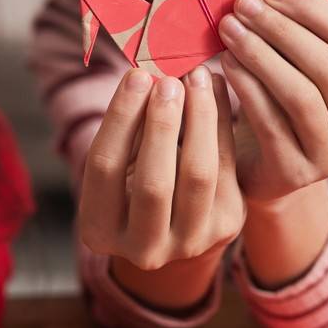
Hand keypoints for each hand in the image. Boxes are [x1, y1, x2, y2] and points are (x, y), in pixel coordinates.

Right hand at [79, 65, 244, 271]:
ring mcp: (189, 243)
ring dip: (199, 119)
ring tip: (197, 77)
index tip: (136, 76)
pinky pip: (227, 167)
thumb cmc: (135, 178)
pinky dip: (222, 123)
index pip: (105, 168)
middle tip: (168, 79)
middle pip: (153, 182)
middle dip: (161, 124)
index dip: (121, 118)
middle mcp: (143, 250)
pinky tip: (215, 89)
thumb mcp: (119, 162)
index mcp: (99, 231)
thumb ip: (128, 130)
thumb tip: (148, 78)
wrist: (176, 222)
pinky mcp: (227, 224)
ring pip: (198, 175)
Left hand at [218, 0, 327, 203]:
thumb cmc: (278, 106)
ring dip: (261, 55)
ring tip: (229, 29)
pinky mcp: (297, 173)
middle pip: (327, 65)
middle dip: (281, 29)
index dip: (311, 8)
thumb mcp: (297, 71)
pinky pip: (271, 122)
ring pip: (301, 95)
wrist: (262, 173)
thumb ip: (295, 34)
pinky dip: (246, 88)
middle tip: (242, 5)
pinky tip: (225, 65)